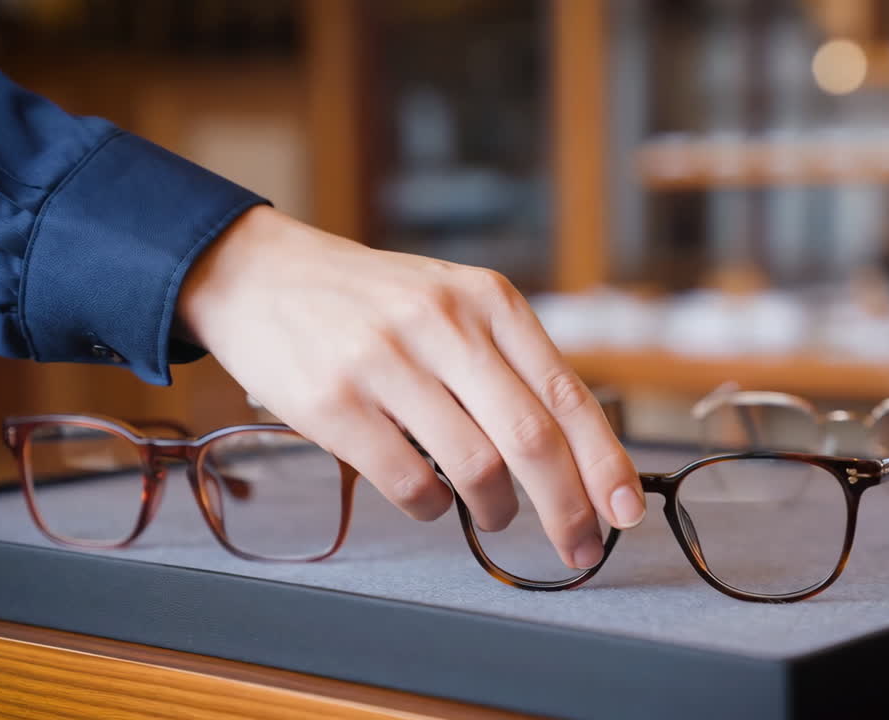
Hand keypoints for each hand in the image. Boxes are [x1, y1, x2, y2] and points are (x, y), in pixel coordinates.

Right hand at [177, 206, 644, 568]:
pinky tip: (432, 502)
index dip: (605, 462)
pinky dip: (433, 508)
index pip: (568, 394)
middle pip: (532, 439)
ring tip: (495, 514)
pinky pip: (409, 482)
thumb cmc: (372, 301)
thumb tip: (576, 453)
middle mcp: (444, 323)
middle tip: (579, 547)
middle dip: (567, 507)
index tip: (625, 510)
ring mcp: (386, 362)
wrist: (263, 275)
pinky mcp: (334, 402)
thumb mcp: (452, 302)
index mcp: (487, 300)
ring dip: (498, 510)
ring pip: (477, 466)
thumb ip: (507, 362)